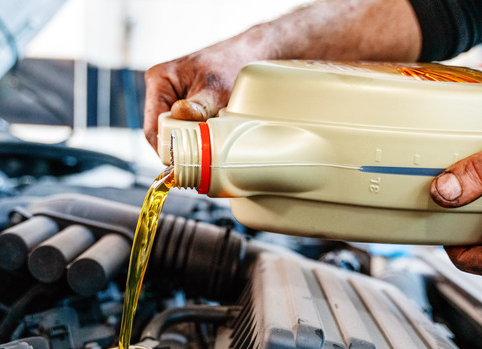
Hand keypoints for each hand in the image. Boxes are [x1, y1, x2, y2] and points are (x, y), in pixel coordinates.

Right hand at [142, 0, 421, 149]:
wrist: (326, 41)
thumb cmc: (276, 44)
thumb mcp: (229, 74)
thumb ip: (203, 103)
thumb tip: (179, 134)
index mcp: (167, 82)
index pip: (155, 135)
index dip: (173, 158)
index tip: (195, 174)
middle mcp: (187, 98)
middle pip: (178, 149)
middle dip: (199, 166)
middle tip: (223, 175)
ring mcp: (213, 113)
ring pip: (203, 155)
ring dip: (220, 167)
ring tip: (242, 167)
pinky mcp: (239, 122)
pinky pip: (229, 152)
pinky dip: (238, 163)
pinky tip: (252, 166)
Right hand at [143, 36, 269, 150]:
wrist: (247, 55)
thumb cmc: (230, 64)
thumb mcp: (216, 87)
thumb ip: (200, 105)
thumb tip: (180, 115)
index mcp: (159, 81)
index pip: (152, 127)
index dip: (167, 147)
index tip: (185, 160)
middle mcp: (161, 90)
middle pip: (161, 133)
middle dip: (180, 144)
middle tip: (202, 153)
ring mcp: (172, 100)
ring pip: (174, 133)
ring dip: (190, 140)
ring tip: (209, 140)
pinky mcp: (185, 107)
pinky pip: (185, 129)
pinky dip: (197, 134)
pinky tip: (210, 134)